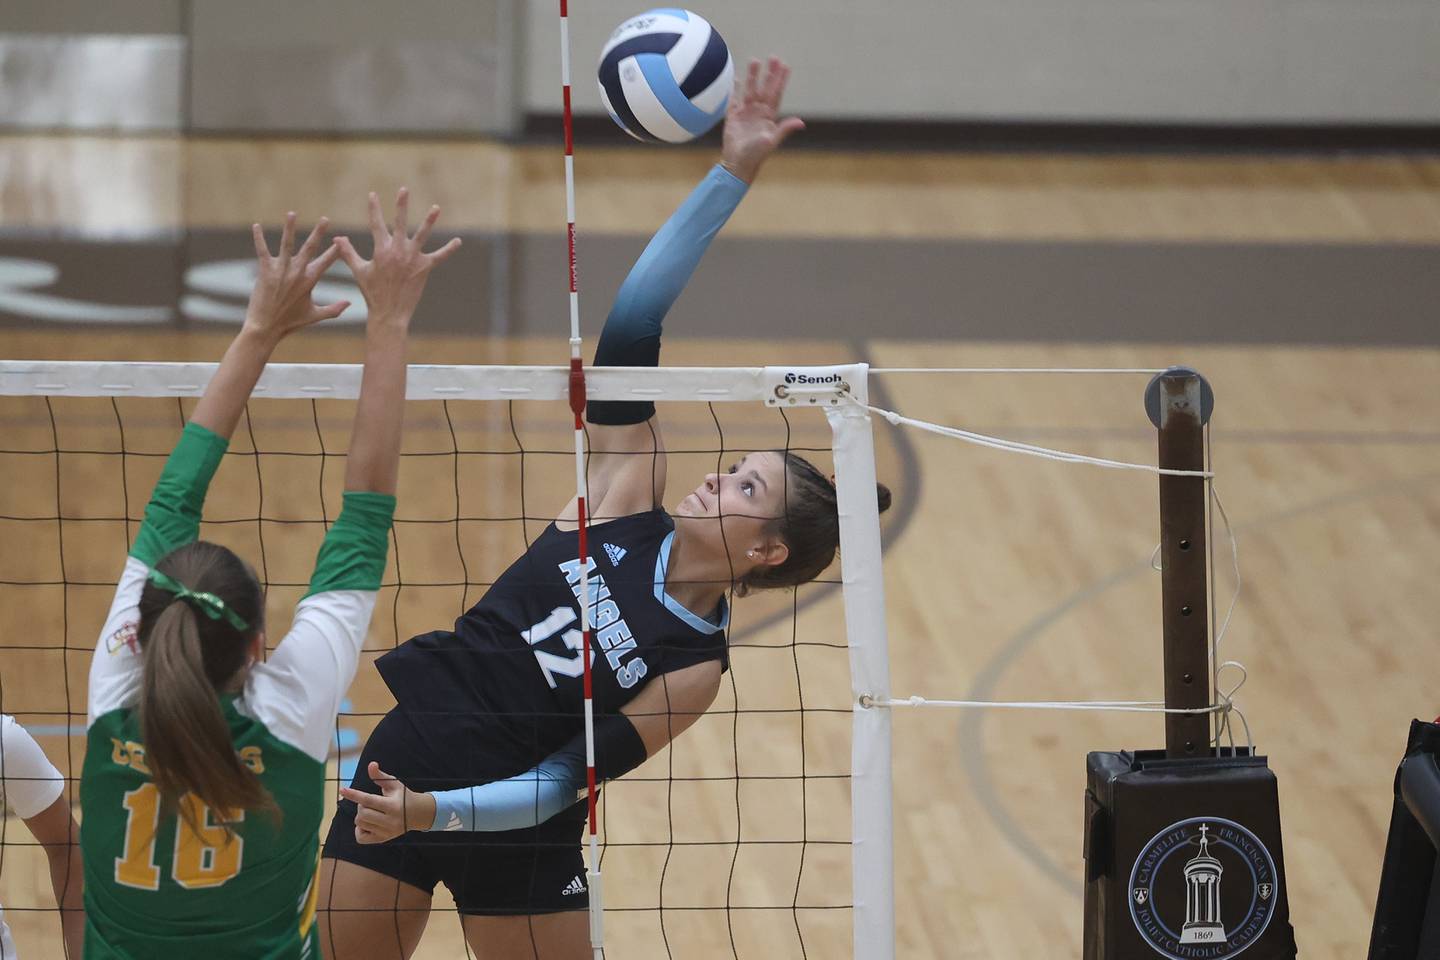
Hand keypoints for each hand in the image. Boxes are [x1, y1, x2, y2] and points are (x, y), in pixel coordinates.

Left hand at [243, 213, 348, 343]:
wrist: (265, 327)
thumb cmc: (290, 323)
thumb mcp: (315, 316)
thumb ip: (334, 309)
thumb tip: (350, 303)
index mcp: (310, 281)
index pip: (326, 262)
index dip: (335, 251)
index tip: (342, 240)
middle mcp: (297, 273)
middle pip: (310, 248)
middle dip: (318, 232)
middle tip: (325, 219)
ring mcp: (281, 271)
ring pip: (286, 244)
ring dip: (289, 228)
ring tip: (292, 213)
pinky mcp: (265, 271)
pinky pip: (262, 251)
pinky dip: (259, 238)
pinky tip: (256, 226)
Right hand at [334, 188, 461, 329]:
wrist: (389, 313)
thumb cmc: (373, 293)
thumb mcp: (359, 271)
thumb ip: (348, 253)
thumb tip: (337, 238)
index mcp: (381, 250)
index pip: (376, 224)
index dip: (374, 209)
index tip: (373, 194)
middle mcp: (397, 251)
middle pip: (400, 223)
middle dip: (401, 205)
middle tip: (404, 189)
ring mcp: (412, 259)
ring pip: (422, 235)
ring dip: (429, 221)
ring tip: (436, 207)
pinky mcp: (425, 268)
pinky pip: (439, 257)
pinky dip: (449, 249)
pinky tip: (458, 241)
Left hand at [338, 762, 436, 843]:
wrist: (418, 814)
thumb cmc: (403, 796)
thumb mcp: (394, 784)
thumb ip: (380, 775)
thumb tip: (371, 764)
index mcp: (393, 805)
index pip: (368, 800)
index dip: (354, 794)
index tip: (342, 790)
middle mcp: (390, 821)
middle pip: (362, 813)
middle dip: (361, 805)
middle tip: (369, 802)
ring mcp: (386, 832)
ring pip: (360, 824)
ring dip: (360, 815)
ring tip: (370, 811)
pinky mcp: (382, 839)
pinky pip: (361, 838)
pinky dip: (359, 830)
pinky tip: (367, 823)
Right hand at [720, 57, 804, 183]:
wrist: (738, 164)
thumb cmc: (757, 155)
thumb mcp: (772, 141)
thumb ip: (784, 129)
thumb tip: (801, 123)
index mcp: (769, 117)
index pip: (776, 94)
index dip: (781, 80)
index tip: (786, 66)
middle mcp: (759, 112)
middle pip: (764, 88)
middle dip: (769, 73)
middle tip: (773, 57)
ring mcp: (746, 113)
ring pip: (750, 90)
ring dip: (752, 76)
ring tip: (754, 60)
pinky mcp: (733, 117)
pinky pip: (734, 100)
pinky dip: (735, 90)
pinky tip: (737, 79)